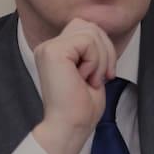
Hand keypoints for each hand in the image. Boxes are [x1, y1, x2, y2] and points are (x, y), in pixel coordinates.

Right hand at [31, 18, 116, 153]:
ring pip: (90, 32)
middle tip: (101, 77)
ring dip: (101, 58)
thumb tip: (102, 32)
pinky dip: (95, 61)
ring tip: (91, 79)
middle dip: (105, 50)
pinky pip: (87, 41)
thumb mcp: (92, 70)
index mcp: (55, 50)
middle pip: (89, 26)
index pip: (85, 28)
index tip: (104, 75)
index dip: (103, 48)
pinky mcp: (53, 51)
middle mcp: (48, 46)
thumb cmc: (81, 108)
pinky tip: (85, 78)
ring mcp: (48, 47)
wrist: (70, 127)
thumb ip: (92, 49)